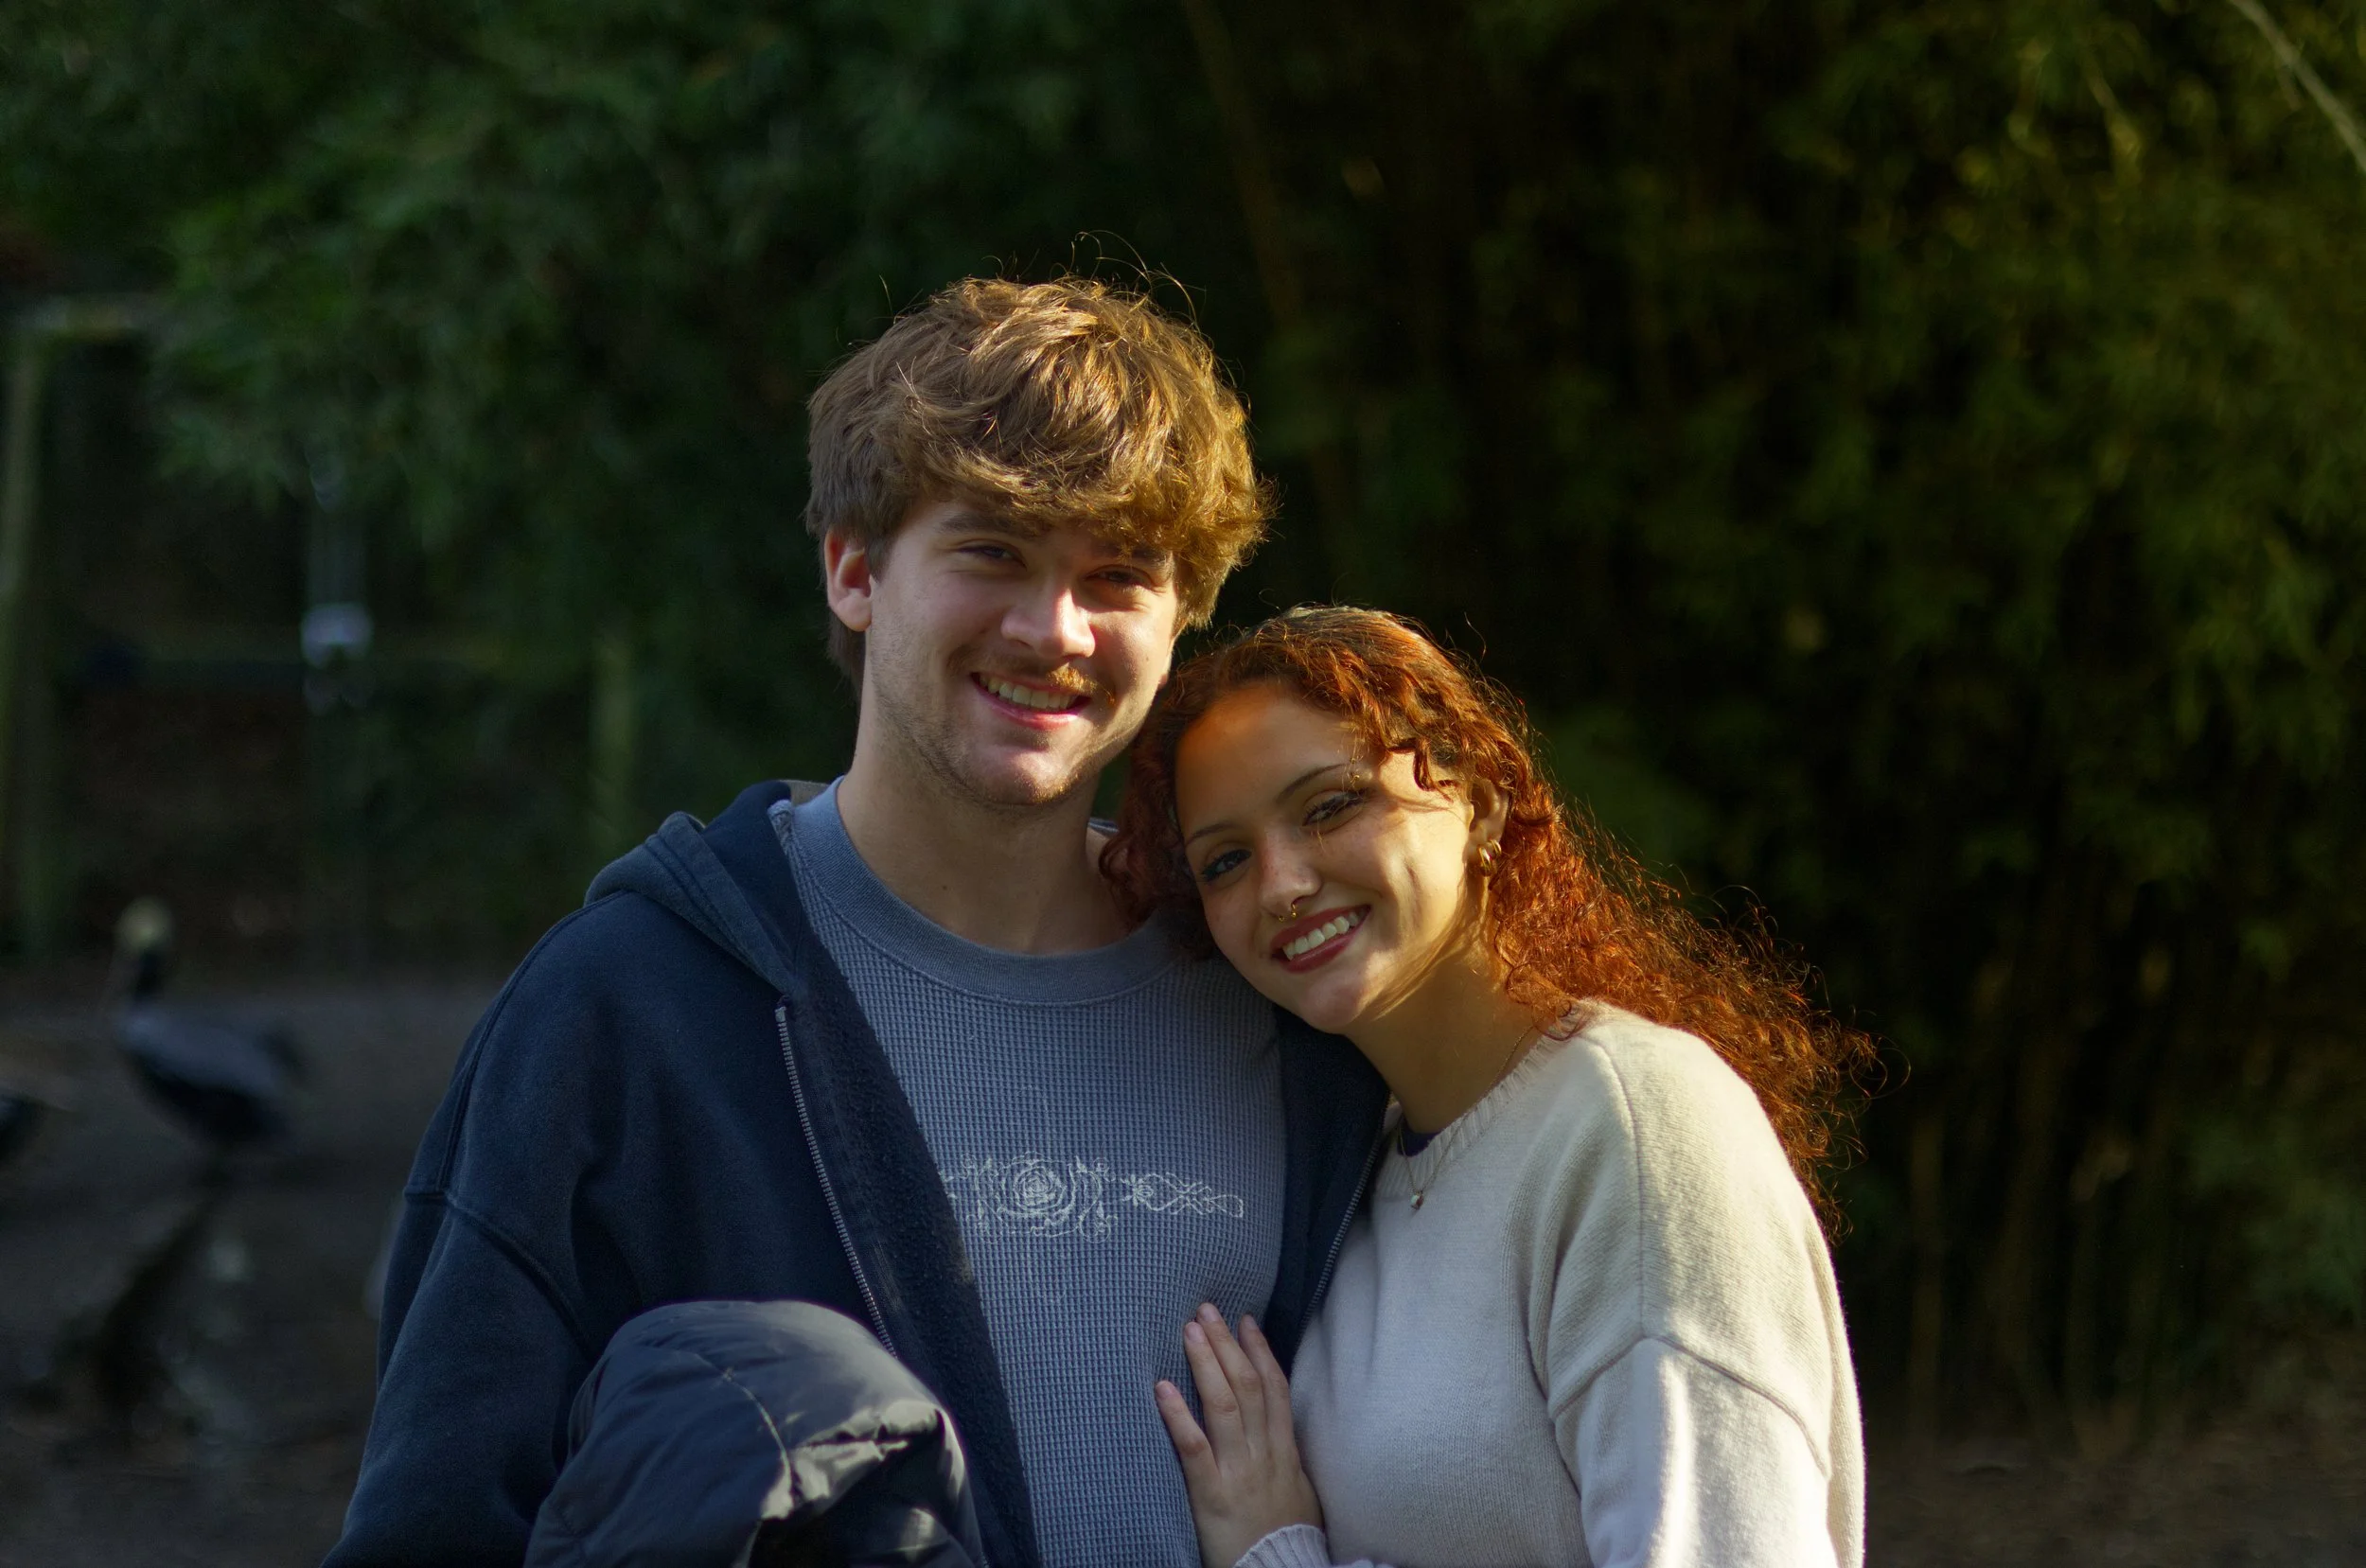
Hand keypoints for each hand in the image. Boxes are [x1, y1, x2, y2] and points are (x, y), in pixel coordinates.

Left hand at [1155, 1304, 1323, 1567]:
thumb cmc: (1287, 1538)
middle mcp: (1263, 1455)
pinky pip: (1194, 1449)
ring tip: (1188, 1330)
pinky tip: (1163, 1388)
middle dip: (1227, 1344)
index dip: (1260, 1351)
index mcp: (1285, 1452)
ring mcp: (1238, 1473)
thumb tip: (1279, 1428)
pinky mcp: (1212, 1495)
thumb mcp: (1299, 1491)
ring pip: (1224, 1407)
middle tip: (1206, 1309)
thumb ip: (1287, 1457)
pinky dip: (1178, 1416)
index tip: (1245, 1320)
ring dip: (1205, 1363)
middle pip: (1247, 1387)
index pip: (1275, 1389)